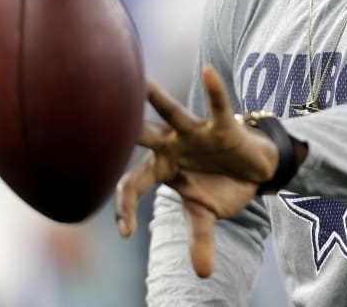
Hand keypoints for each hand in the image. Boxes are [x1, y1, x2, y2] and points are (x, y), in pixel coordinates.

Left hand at [114, 64, 278, 277]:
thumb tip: (202, 275)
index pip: (131, 184)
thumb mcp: (205, 215)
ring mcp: (195, 134)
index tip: (125, 232)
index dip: (125, 206)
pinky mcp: (221, 127)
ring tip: (142, 80)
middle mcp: (172, 146)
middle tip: (91, 124)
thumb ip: (199, 239)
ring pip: (171, 114)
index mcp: (161, 168)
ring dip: (156, 98)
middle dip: (119, 134)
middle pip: (140, 140)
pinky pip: (217, 106)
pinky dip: (215, 91)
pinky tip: (210, 71)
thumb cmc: (220, 184)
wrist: (255, 168)